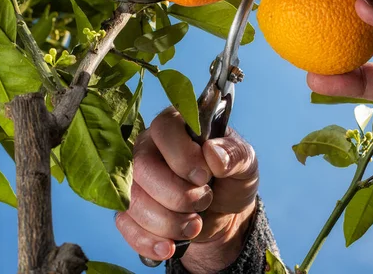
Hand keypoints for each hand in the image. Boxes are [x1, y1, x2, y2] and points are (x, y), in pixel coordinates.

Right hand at [115, 109, 258, 273]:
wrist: (224, 214)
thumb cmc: (230, 178)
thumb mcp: (246, 164)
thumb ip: (235, 154)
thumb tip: (213, 153)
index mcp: (176, 125)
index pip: (164, 128)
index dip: (182, 156)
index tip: (205, 176)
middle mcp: (149, 147)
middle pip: (143, 167)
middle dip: (177, 194)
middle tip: (205, 200)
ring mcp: (135, 179)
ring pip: (133, 200)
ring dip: (168, 222)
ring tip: (195, 225)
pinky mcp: (129, 209)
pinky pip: (126, 225)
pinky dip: (149, 241)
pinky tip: (170, 246)